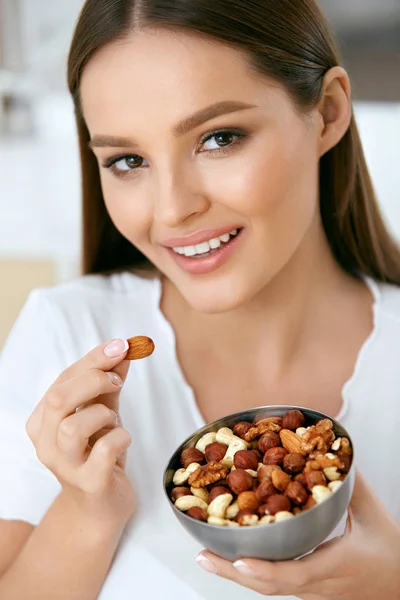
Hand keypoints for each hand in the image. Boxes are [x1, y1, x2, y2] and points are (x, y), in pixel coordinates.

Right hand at [26, 339, 133, 524]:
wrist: (101, 506)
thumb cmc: (98, 454)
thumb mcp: (103, 411)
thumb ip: (109, 383)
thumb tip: (123, 350)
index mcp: (43, 421)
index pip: (63, 379)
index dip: (93, 359)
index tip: (121, 345)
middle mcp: (45, 444)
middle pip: (59, 399)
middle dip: (94, 379)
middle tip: (118, 382)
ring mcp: (64, 467)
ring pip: (74, 427)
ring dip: (103, 414)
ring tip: (114, 421)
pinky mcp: (89, 483)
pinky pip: (104, 449)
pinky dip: (120, 436)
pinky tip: (122, 440)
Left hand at [196, 472, 399, 598]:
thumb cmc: (393, 554)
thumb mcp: (375, 515)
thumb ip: (352, 484)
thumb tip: (332, 452)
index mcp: (334, 566)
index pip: (294, 573)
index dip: (264, 569)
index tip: (238, 559)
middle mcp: (318, 585)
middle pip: (268, 586)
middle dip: (232, 573)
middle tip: (202, 555)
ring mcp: (312, 592)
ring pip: (268, 589)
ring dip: (236, 575)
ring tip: (207, 556)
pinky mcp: (310, 591)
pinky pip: (276, 585)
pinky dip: (252, 573)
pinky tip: (234, 559)